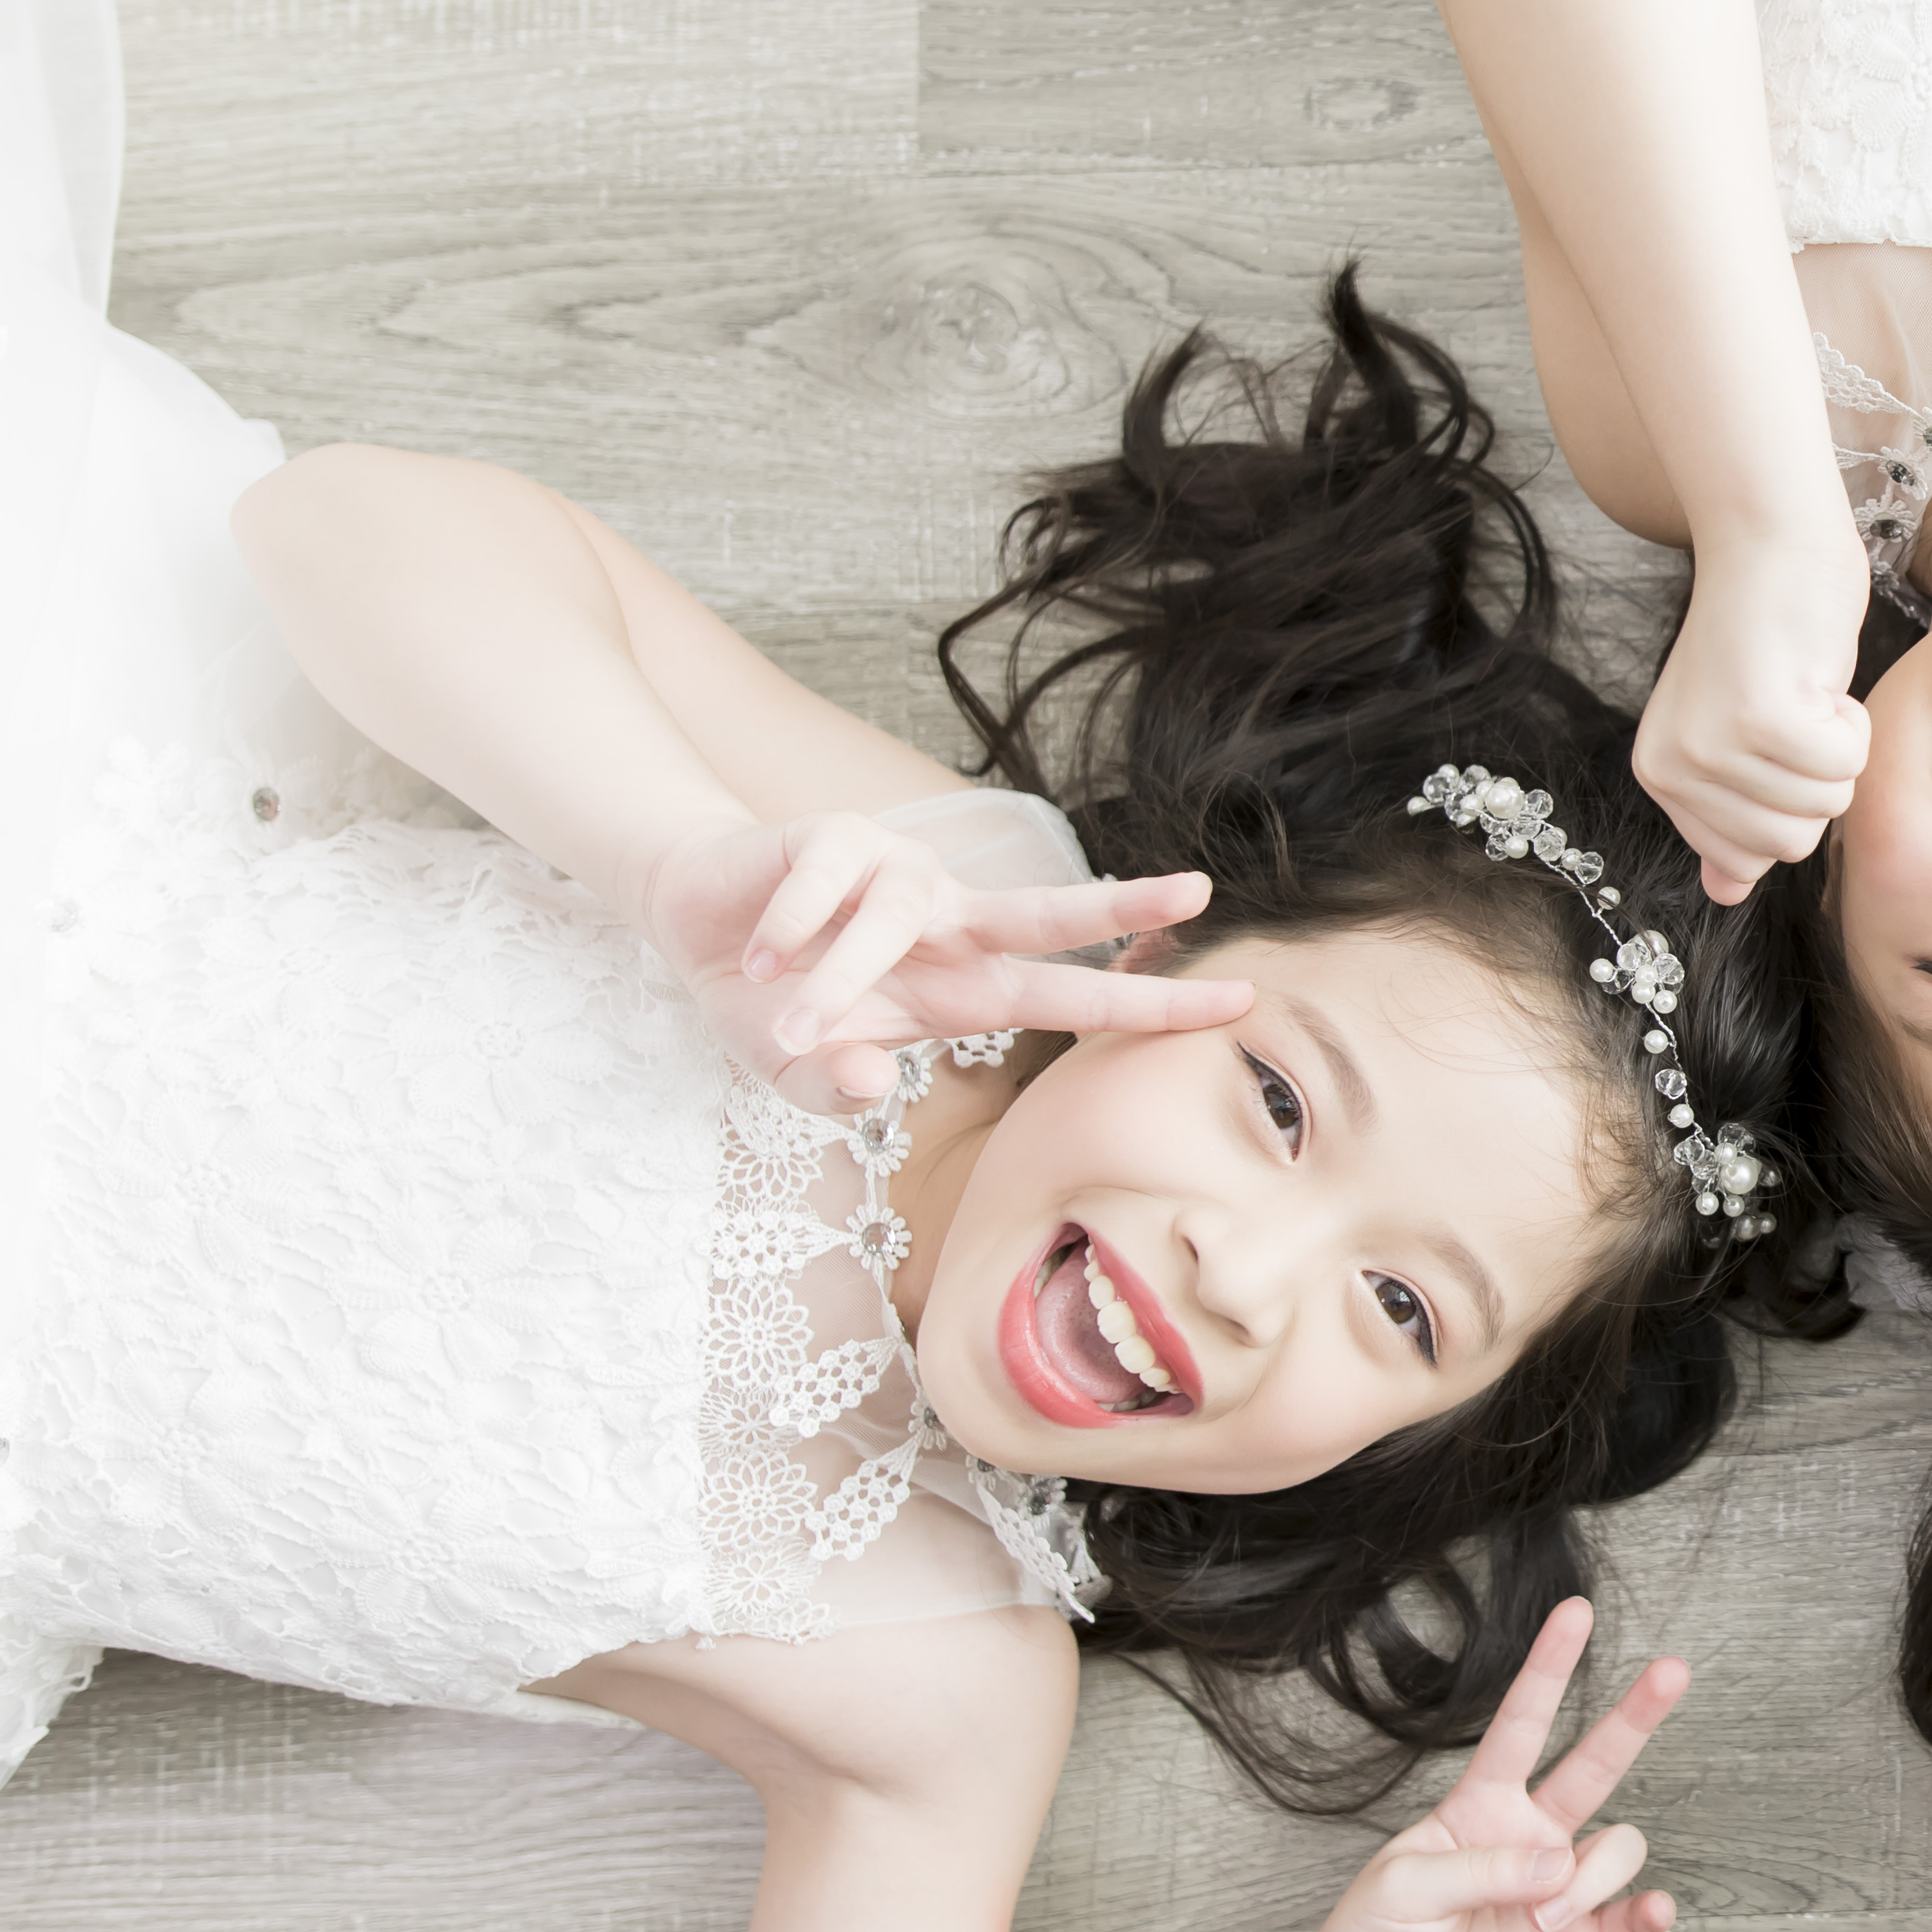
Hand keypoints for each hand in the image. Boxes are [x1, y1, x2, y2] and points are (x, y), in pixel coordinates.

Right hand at [639, 812, 1248, 1113]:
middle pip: (1050, 910)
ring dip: (840, 978)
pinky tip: (760, 957)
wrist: (693, 929)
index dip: (1149, 1000)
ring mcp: (897, 874)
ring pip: (898, 914)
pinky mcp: (834, 838)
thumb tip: (875, 1084)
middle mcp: (949, 923)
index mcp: (965, 986)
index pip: (1074, 993)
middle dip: (1122, 903)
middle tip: (1199, 892)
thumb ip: (840, 1093)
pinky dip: (790, 929)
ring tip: (790, 1023)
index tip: (1238, 1004)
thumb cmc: (771, 1008)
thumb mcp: (802, 1071)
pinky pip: (826, 881)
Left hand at [1304, 1598, 1687, 1931]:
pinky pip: (1627, 1921)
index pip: (1522, 1725)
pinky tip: (1651, 1912)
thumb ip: (1482, 1866)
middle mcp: (1528, 1838)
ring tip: (1539, 1921)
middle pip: (1596, 1764)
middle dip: (1635, 1715)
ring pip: (1615, 1849)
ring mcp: (1555, 1893)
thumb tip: (1560, 1863)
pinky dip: (1646, 1914)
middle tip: (1673, 1669)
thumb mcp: (1402, 1886)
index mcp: (1478, 1806)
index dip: (1548, 1669)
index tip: (1576, 1612)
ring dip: (1587, 1880)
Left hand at [1637, 541, 1870, 905]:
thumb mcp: (1739, 740)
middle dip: (1816, 782)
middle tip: (1794, 711)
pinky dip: (1853, 723)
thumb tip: (1727, 895)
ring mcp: (1713, 744)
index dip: (1787, 804)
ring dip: (1839, 748)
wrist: (1772, 545)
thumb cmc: (1769, 639)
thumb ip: (1730, 820)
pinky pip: (1845, 765)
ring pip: (1824, 807)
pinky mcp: (1762, 717)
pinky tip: (1820, 679)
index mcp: (1661, 776)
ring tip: (1806, 691)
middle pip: (1789, 846)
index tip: (1774, 738)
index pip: (1748, 859)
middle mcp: (1674, 767)